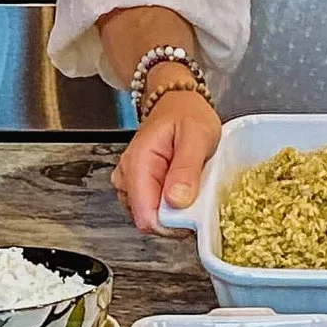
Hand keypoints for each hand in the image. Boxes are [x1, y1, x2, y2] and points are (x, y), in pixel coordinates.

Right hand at [110, 88, 221, 234]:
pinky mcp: (137, 187)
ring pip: (151, 218)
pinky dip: (172, 207)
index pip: (145, 216)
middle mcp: (126, 176)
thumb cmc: (188, 114)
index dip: (172, 224)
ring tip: (192, 187)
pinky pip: (153, 210)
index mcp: (137, 163)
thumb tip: (176, 201)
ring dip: (175, 213)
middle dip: (176, 219)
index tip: (195, 213)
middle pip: (148, 221)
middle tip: (199, 194)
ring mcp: (130, 183)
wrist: (178, 102)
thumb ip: (186, 168)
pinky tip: (183, 189)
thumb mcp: (196, 135)